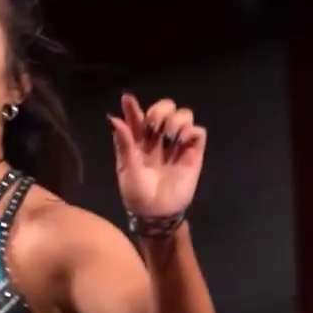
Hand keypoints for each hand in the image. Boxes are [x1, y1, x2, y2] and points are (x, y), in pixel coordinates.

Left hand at [108, 93, 206, 218]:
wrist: (156, 213)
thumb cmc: (137, 193)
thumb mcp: (127, 169)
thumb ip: (124, 143)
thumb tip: (114, 118)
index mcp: (139, 140)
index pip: (138, 117)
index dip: (133, 106)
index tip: (127, 99)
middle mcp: (159, 138)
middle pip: (165, 108)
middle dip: (159, 111)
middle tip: (154, 127)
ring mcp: (178, 144)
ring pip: (184, 114)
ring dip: (176, 120)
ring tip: (170, 137)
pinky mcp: (194, 153)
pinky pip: (198, 131)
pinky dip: (191, 132)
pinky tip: (181, 143)